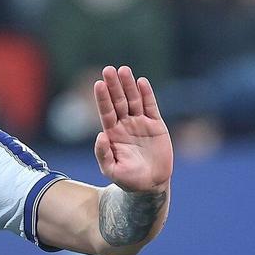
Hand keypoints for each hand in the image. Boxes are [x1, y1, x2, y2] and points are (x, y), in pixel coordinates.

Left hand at [92, 66, 171, 194]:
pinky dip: (147, 94)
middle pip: (118, 101)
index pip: (106, 111)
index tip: (98, 84)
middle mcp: (125, 125)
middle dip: (114, 86)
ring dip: (129, 85)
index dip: (103, 98)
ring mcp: (141, 123)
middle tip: (108, 70)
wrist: (151, 185)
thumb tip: (100, 135)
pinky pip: (151, 107)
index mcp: (113, 133)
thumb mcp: (112, 170)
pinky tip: (141, 82)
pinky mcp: (156, 125)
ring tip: (124, 70)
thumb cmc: (129, 180)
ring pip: (134, 100)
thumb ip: (103, 154)